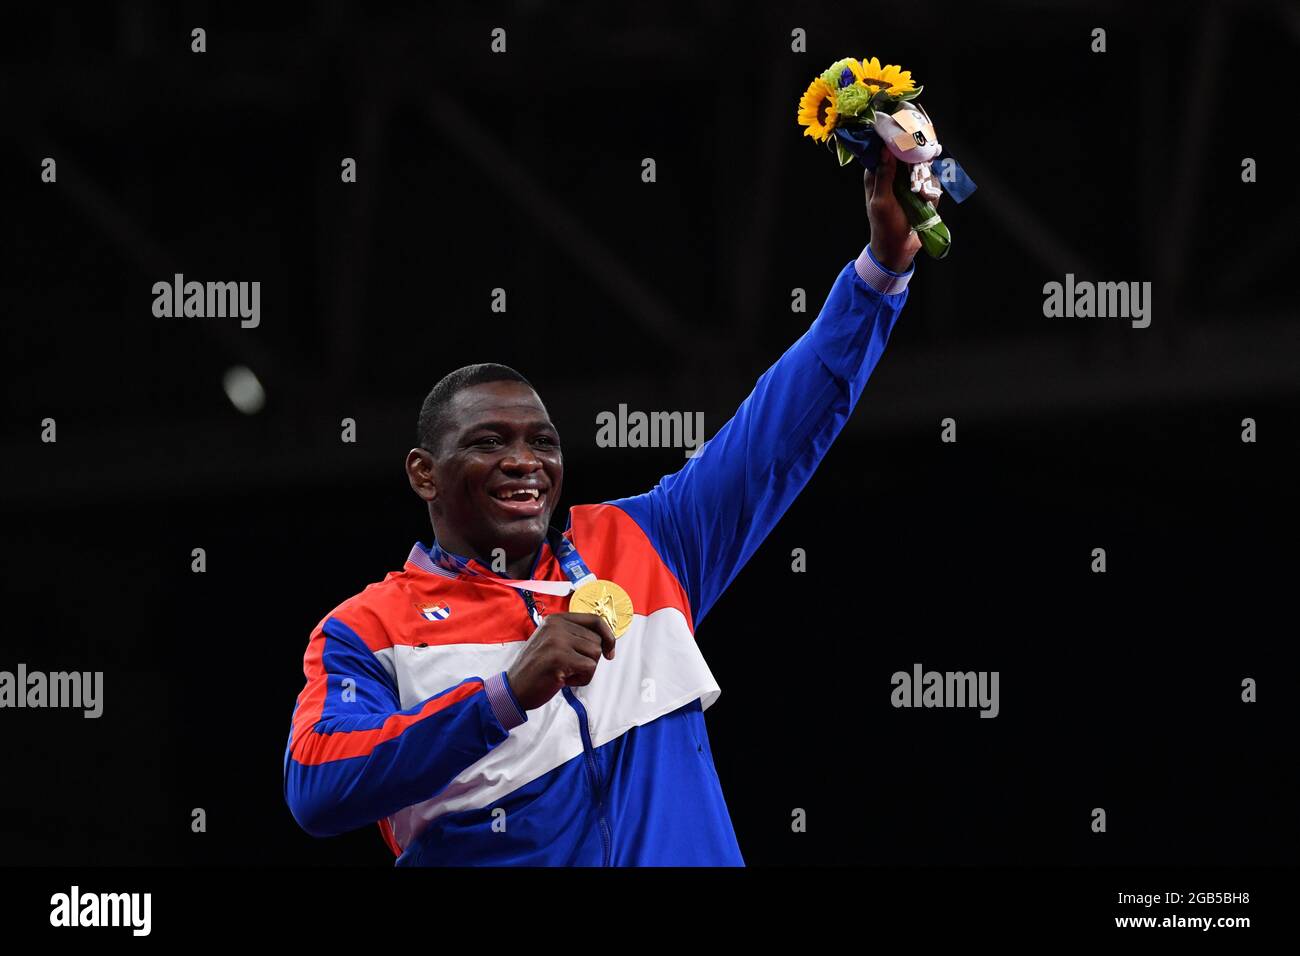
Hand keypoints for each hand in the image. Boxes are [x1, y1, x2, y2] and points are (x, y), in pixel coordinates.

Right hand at [505, 612, 616, 710]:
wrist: (514, 689)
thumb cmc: (536, 670)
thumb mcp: (552, 642)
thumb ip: (574, 635)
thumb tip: (606, 638)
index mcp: (556, 619)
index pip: (594, 619)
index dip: (607, 636)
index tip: (609, 651)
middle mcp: (556, 626)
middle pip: (597, 640)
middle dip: (590, 659)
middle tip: (569, 668)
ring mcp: (557, 640)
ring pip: (595, 654)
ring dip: (585, 670)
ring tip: (565, 673)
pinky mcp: (559, 657)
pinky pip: (589, 668)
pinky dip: (582, 679)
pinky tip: (564, 681)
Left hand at [865, 147, 940, 273]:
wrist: (899, 248)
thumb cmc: (885, 226)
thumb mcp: (881, 201)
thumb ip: (883, 176)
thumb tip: (885, 150)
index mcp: (876, 175)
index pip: (885, 148)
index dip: (897, 141)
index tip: (909, 138)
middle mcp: (893, 175)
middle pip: (908, 154)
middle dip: (917, 162)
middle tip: (918, 174)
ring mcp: (908, 183)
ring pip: (923, 167)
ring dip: (925, 180)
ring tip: (920, 197)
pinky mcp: (921, 192)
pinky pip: (931, 182)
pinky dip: (932, 191)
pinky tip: (927, 202)